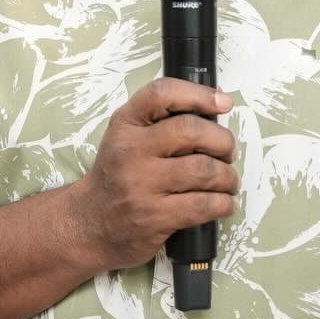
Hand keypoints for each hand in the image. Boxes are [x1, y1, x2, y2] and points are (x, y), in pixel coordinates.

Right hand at [69, 78, 238, 273]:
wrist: (91, 224)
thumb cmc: (118, 177)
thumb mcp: (128, 138)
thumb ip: (164, 119)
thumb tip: (218, 99)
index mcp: (125, 124)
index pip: (162, 94)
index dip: (198, 94)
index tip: (223, 103)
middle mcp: (131, 151)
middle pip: (191, 131)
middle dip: (223, 141)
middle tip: (228, 152)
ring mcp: (141, 185)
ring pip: (204, 170)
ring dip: (228, 177)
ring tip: (228, 181)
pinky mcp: (154, 217)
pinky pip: (203, 205)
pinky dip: (224, 203)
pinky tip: (224, 203)